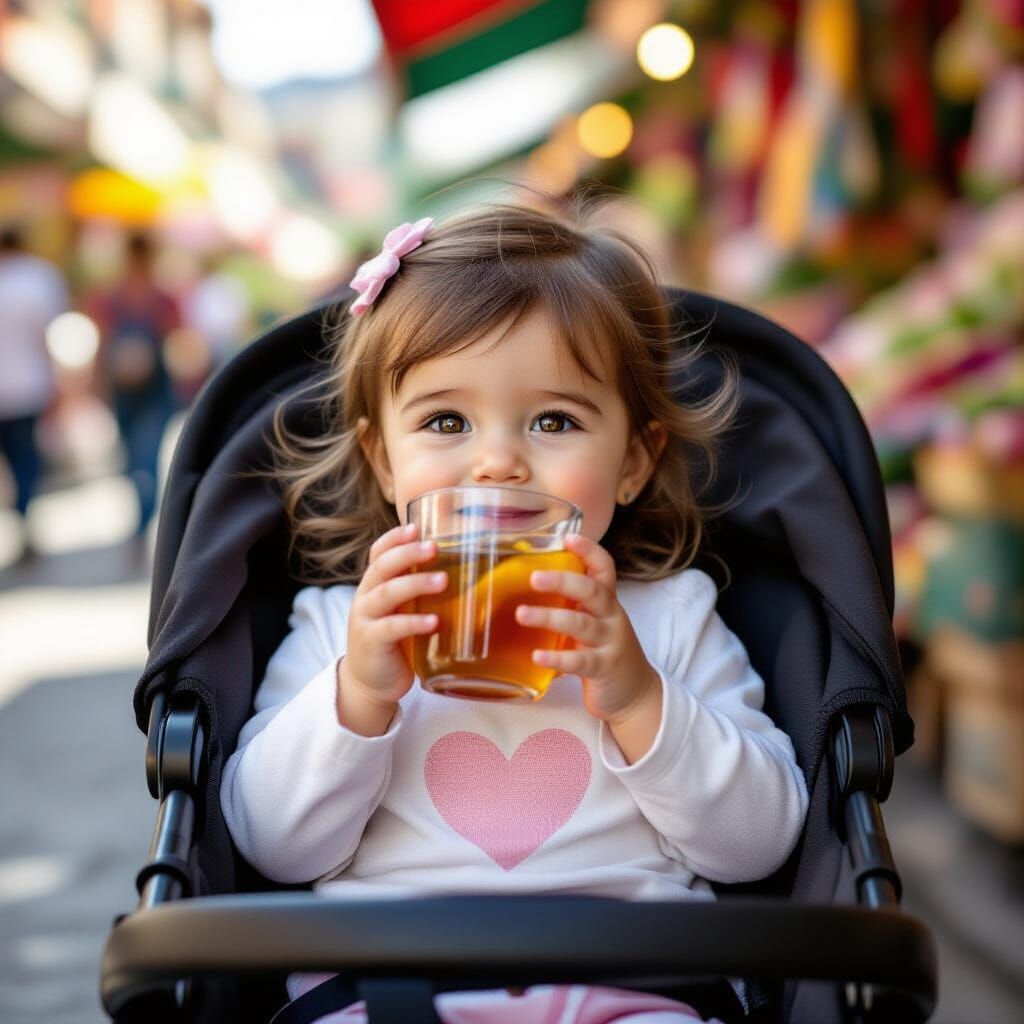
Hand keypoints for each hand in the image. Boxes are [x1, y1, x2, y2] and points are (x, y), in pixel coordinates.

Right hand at [337, 523, 446, 731]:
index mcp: (374, 584)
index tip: (416, 527)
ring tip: (443, 581)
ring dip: (415, 584)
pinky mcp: (371, 643)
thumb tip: (468, 569)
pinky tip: (434, 621)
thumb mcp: (404, 609)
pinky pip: (391, 628)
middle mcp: (366, 596)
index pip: (378, 553)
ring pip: (387, 593)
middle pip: (382, 567)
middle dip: (407, 553)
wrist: (371, 682)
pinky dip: (413, 623)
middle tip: (433, 547)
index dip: (394, 538)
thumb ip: (421, 591)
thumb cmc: (395, 640)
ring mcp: (365, 619)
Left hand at [514, 533, 660, 726]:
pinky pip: (581, 661)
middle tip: (534, 578)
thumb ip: (569, 606)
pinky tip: (537, 655)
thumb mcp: (592, 621)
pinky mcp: (604, 669)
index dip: (589, 551)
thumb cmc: (604, 650)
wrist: (635, 692)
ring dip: (550, 618)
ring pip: (582, 625)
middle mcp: (611, 617)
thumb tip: (519, 589)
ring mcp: (610, 642)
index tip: (568, 538)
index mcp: (606, 601)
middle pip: (592, 591)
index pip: (604, 568)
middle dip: (563, 581)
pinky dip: (557, 657)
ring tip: (521, 615)